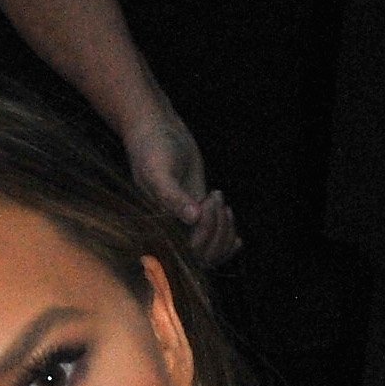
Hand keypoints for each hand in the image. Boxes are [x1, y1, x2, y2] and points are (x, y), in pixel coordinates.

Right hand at [122, 107, 237, 265]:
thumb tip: (193, 218)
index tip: (208, 202)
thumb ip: (173, 197)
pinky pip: (215, 242)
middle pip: (204, 255)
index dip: (205, 232)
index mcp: (158, 228)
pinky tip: (233, 227)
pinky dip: (228, 239)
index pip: (189, 250)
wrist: (156, 130)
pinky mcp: (197, 217)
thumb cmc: (152, 148)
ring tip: (219, 199)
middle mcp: (171, 232)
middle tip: (216, 198)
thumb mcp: (158, 171)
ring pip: (212, 251)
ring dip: (225, 231)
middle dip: (218, 231)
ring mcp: (185, 226)